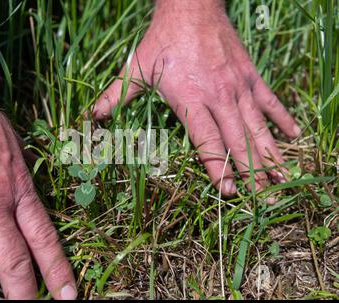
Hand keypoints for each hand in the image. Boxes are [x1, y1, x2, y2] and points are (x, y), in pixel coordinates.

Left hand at [93, 0, 299, 194]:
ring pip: (258, 126)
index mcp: (191, 99)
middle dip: (251, 171)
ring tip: (282, 176)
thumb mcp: (135, 68)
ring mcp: (238, 86)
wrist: (191, 6)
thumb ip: (116, 95)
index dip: (217, 167)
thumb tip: (92, 117)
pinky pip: (270, 101)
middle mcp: (219, 97)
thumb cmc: (162, 39)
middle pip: (238, 141)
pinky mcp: (250, 75)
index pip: (208, 141)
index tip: (229, 191)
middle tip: (262, 198)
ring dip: (270, 153)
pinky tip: (294, 136)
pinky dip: (283, 119)